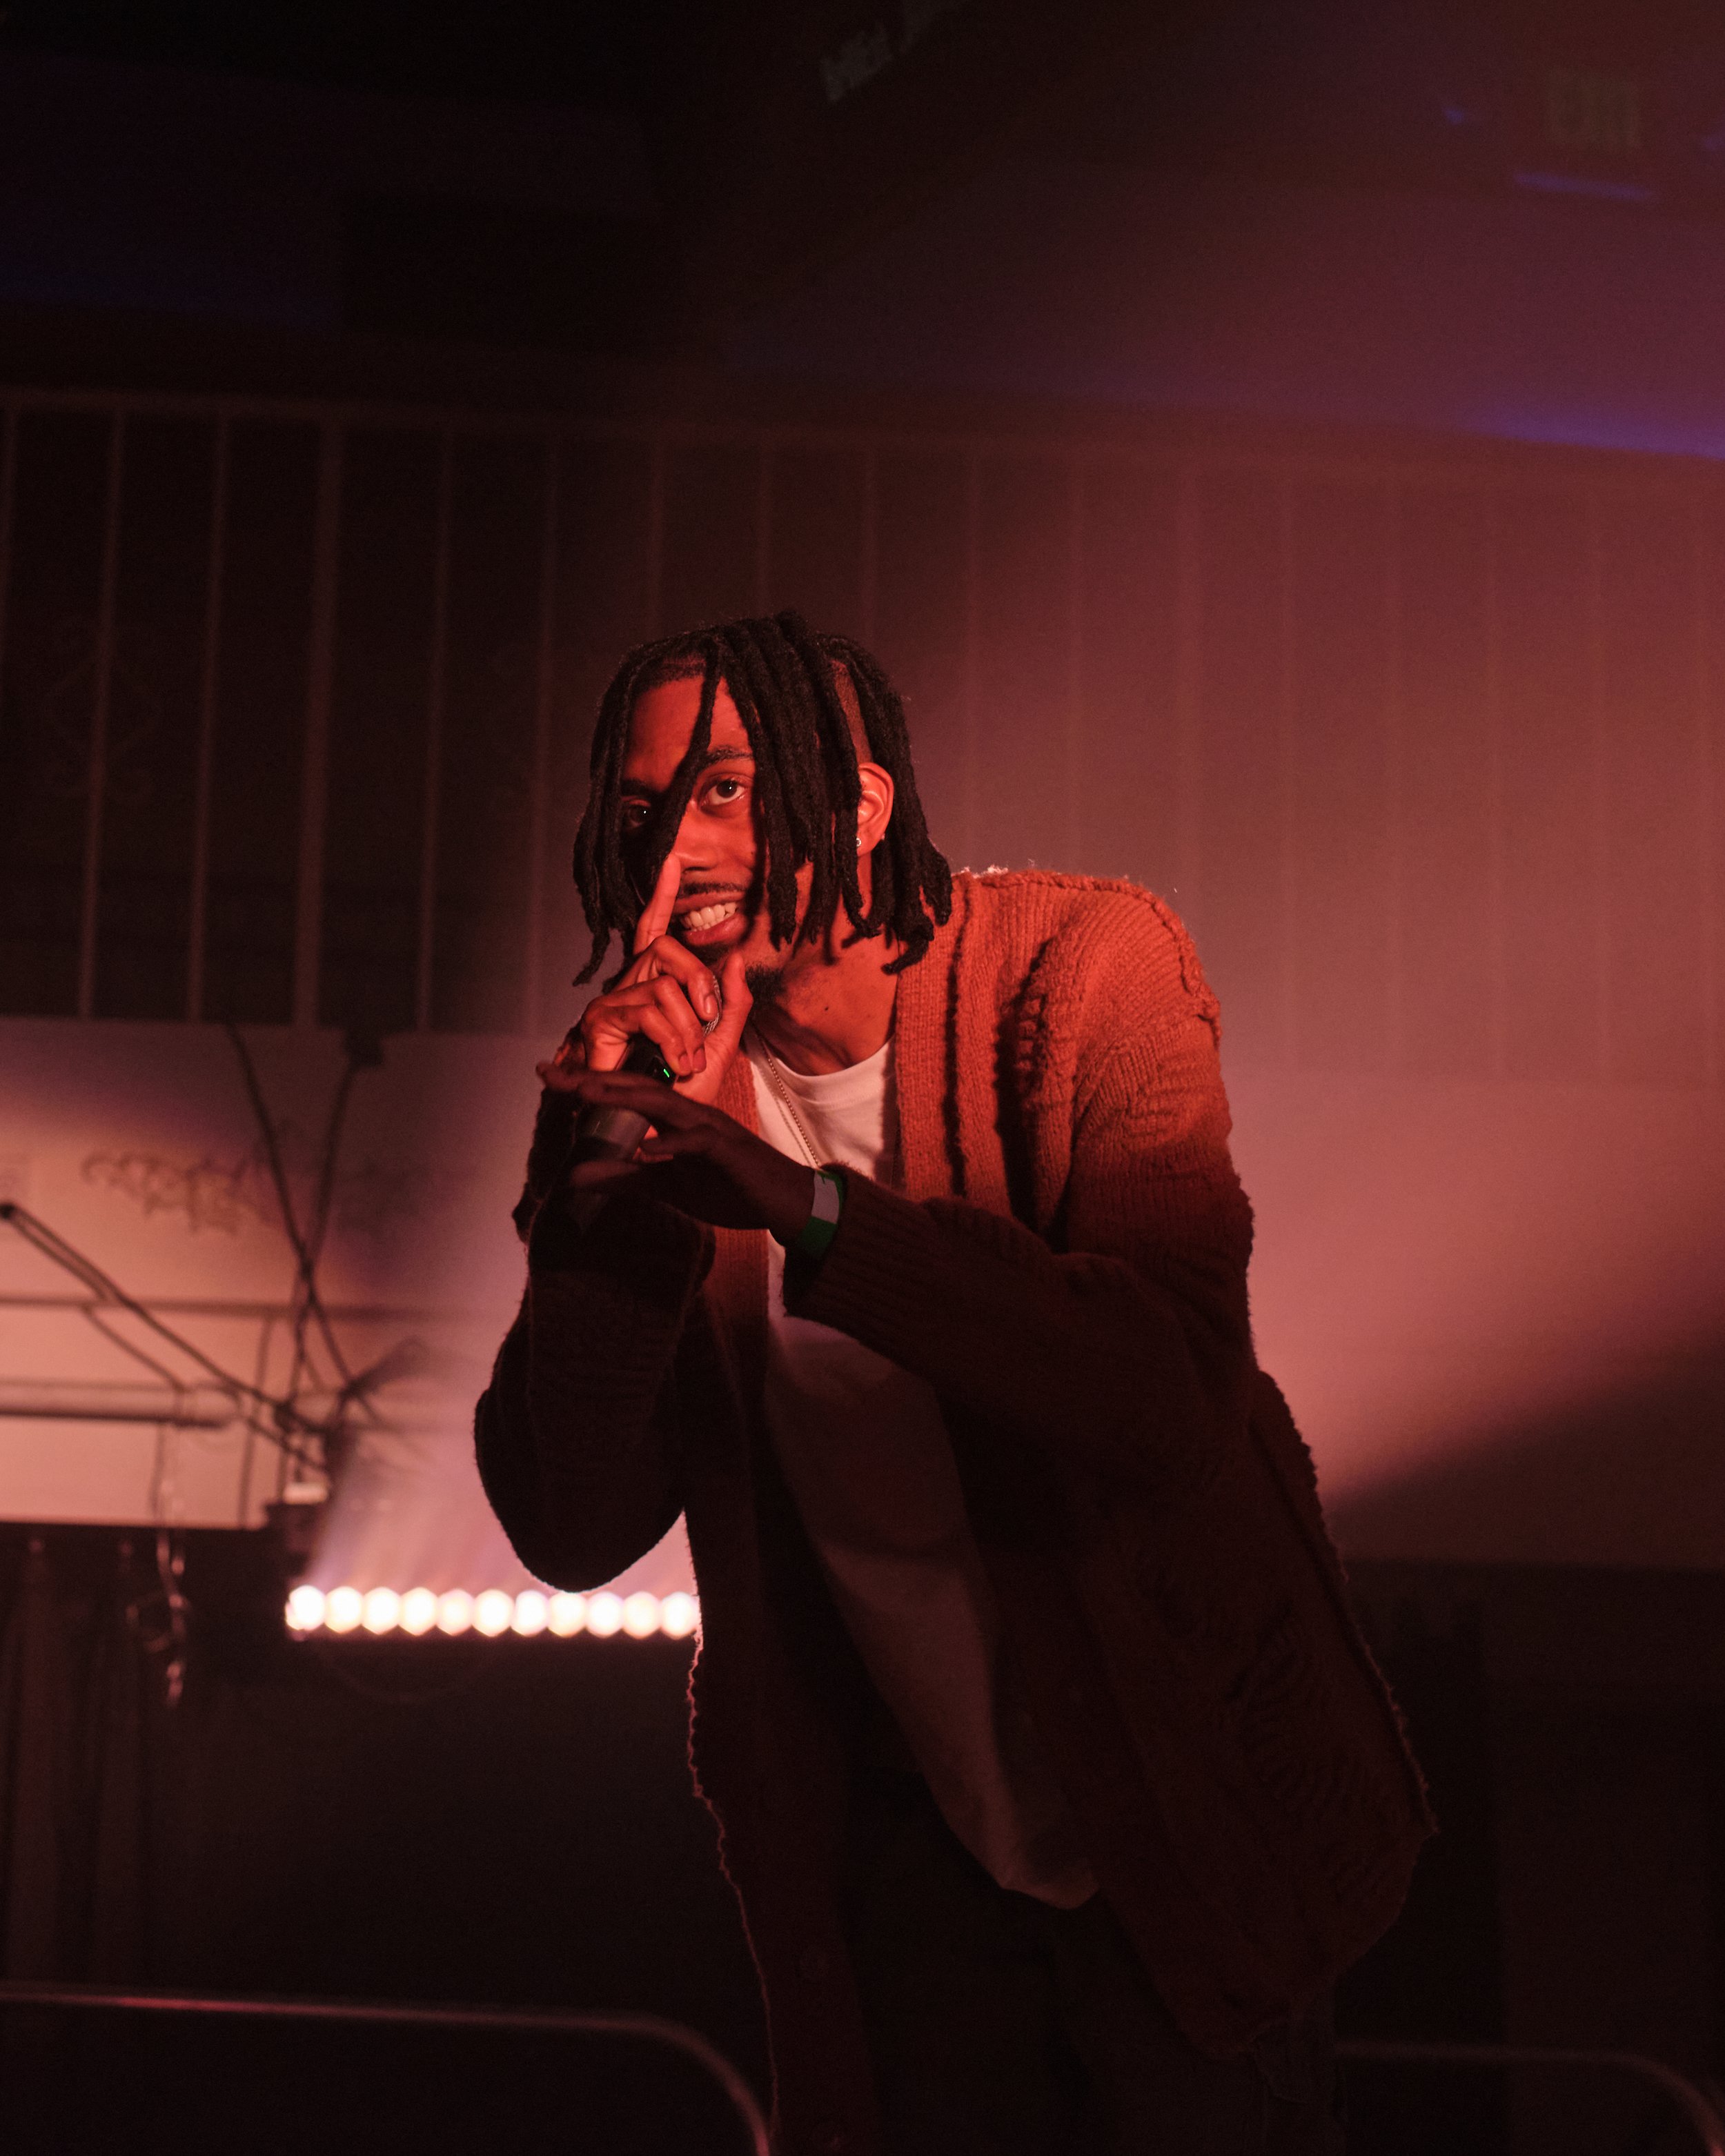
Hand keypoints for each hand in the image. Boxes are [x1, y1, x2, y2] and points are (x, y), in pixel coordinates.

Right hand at [537, 849, 751, 1107]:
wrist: (661, 1128)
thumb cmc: (683, 1090)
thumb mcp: (721, 1044)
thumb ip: (732, 1003)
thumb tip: (732, 957)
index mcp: (659, 985)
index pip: (655, 930)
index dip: (662, 896)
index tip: (671, 861)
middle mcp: (631, 985)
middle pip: (667, 949)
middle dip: (698, 982)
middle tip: (708, 1020)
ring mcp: (613, 1001)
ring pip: (663, 984)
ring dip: (687, 1027)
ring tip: (688, 1059)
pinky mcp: (600, 1020)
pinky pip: (648, 1008)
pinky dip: (670, 1036)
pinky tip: (673, 1062)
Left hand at [565, 1071, 816, 1240]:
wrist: (783, 1202)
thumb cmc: (729, 1187)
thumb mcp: (665, 1187)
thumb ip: (622, 1178)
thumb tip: (573, 1177)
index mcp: (673, 1118)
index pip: (625, 1093)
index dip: (587, 1083)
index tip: (548, 1075)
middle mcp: (690, 1112)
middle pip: (637, 1086)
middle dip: (594, 1079)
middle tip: (551, 1072)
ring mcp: (710, 1128)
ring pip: (665, 1104)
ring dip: (626, 1097)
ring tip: (588, 1091)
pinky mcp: (728, 1150)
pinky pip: (697, 1142)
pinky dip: (672, 1145)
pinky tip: (647, 1151)